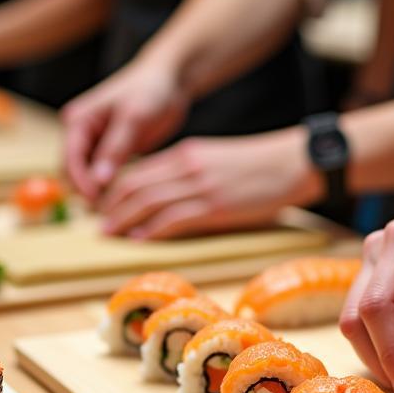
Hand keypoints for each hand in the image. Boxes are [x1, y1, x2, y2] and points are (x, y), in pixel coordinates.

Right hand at [62, 59, 191, 200]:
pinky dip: (113, 189)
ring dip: (100, 194)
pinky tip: (128, 202)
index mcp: (78, 120)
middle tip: (110, 214)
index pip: (70, 159)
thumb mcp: (133, 117)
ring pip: (90, 178)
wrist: (170, 79)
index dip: (81, 183)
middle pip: (74, 173)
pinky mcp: (113, 152)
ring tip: (119, 212)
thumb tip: (98, 181)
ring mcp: (96, 144)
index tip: (98, 201)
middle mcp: (82, 133)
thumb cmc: (150, 89)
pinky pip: (107, 176)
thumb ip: (115, 148)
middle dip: (88, 193)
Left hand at [98, 126, 323, 238]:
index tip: (105, 207)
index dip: (117, 190)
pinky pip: (173, 218)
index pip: (139, 171)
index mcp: (187, 153)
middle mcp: (187, 166)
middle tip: (99, 225)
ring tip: (110, 235)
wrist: (294, 162)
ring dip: (124, 220)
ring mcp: (201, 186)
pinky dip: (152, 230)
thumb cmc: (263, 166)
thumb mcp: (219, 160)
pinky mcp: (216, 205)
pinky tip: (139, 239)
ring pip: (148, 202)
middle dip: (112, 206)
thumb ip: (193, 172)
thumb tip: (172, 194)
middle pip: (136, 185)